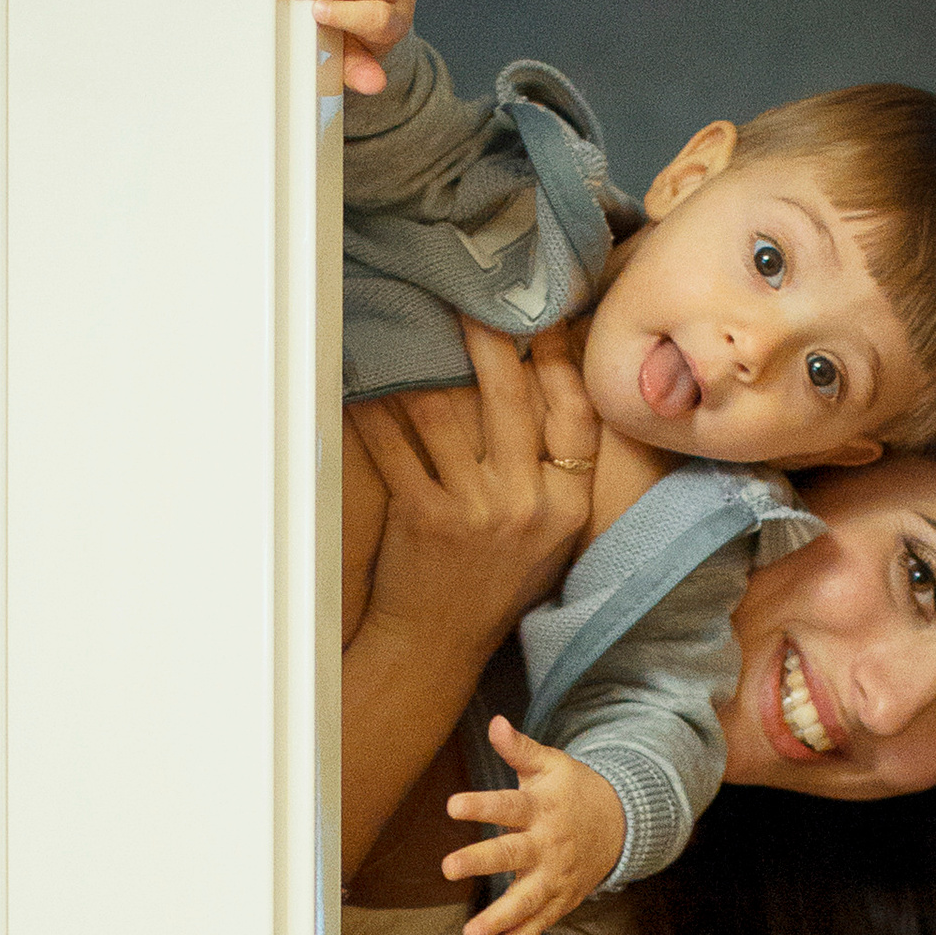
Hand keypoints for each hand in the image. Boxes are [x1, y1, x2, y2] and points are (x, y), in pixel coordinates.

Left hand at [348, 322, 599, 658]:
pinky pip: (396, 447)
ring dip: (419, 363)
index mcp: (568, 501)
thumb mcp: (547, 530)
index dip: (559, 356)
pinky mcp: (426, 519)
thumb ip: (551, 466)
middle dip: (488, 338)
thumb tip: (536, 380)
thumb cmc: (493, 581)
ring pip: (446, 414)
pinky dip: (375, 409)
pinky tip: (360, 378)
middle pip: (511, 399)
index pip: (575, 412)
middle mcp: (530, 504)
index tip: (542, 311)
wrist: (441, 643)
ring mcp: (478, 513)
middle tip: (468, 291)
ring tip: (404, 320)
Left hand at [444, 719, 626, 934]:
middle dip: (481, 861)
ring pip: (527, 898)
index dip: (481, 805)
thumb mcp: (552, 765)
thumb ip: (520, 750)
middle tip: (448, 867)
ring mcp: (557, 874)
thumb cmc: (573, 790)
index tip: (452, 805)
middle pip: (512, 854)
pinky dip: (526, 934)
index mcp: (542, 808)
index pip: (508, 805)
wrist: (622, 823)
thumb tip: (495, 722)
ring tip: (469, 934)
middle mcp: (548, 843)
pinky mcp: (564, 896)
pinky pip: (544, 918)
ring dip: (499, 917)